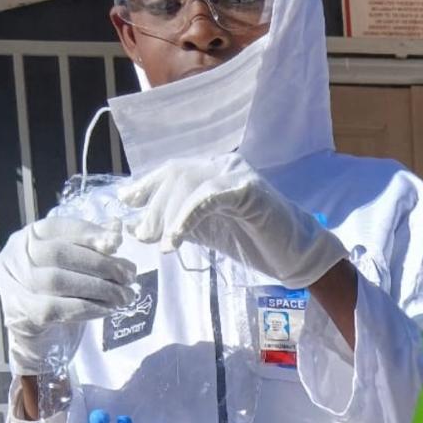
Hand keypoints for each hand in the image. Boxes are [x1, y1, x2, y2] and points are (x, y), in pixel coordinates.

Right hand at [0, 217, 138, 374]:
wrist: (43, 337)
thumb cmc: (63, 295)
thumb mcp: (77, 267)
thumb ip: (94, 247)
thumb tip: (116, 227)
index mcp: (29, 239)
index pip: (56, 226)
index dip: (88, 232)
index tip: (117, 243)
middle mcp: (17, 259)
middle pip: (59, 253)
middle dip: (100, 263)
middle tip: (128, 277)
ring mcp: (18, 287)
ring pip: (58, 281)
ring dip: (99, 288)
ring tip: (124, 296)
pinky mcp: (25, 316)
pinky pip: (57, 309)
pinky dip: (88, 308)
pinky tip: (108, 310)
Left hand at [118, 154, 347, 289]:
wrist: (296, 257)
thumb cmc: (256, 244)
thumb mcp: (210, 231)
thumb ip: (181, 224)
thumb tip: (142, 226)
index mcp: (214, 171)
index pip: (173, 170)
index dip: (147, 184)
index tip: (126, 203)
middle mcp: (223, 166)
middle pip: (176, 174)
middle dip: (155, 206)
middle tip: (144, 235)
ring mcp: (236, 174)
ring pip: (188, 183)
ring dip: (168, 214)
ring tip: (162, 243)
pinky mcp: (247, 190)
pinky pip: (207, 197)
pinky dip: (186, 217)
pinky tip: (176, 239)